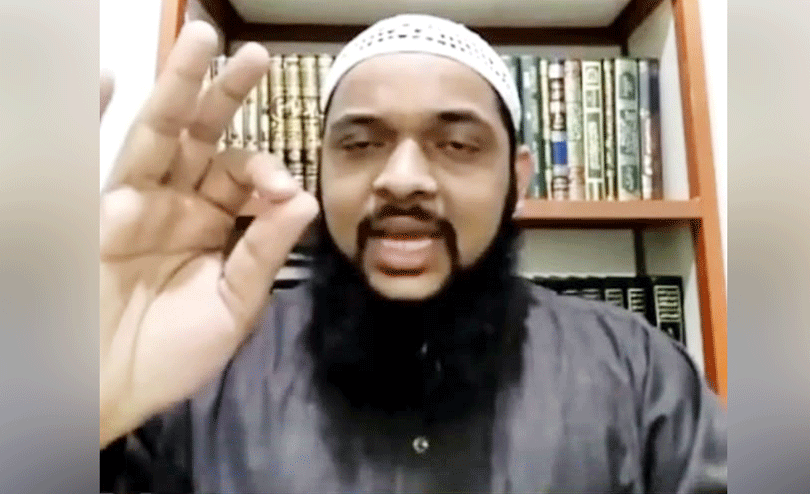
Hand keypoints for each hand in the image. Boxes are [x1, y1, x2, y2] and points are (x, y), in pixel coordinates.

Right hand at [99, 21, 317, 446]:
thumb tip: (304, 198)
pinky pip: (100, 155)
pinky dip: (100, 114)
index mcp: (216, 226)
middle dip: (228, 97)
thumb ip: (264, 252)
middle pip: (204, 137)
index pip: (244, 177)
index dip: (266, 172)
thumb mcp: (234, 305)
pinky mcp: (100, 211)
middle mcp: (178, 204)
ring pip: (160, 133)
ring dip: (180, 87)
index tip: (282, 190)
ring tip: (202, 41)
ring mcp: (137, 202)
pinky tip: (114, 76)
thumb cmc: (172, 354)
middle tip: (256, 58)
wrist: (110, 389)